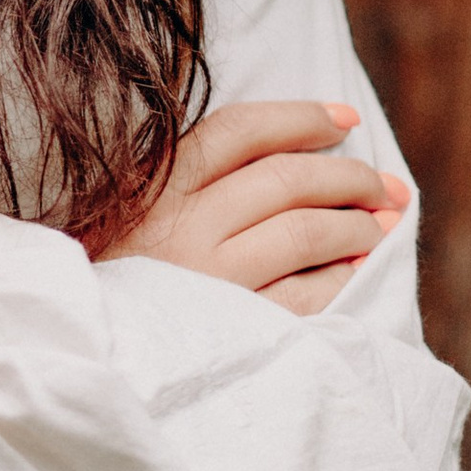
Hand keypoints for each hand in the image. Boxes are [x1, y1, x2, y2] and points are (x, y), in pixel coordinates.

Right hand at [96, 99, 409, 316]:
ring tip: (382, 224)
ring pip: (305, 232)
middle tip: (385, 184)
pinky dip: (343, 276)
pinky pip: (308, 296)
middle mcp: (182, 226)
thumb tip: (299, 146)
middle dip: (349, 175)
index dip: (303, 117)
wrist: (85, 353)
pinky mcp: (233, 329)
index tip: (346, 119)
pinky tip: (358, 269)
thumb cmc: (122, 270)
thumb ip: (192, 175)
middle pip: (286, 179)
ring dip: (358, 225)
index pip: (241, 130)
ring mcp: (210, 280)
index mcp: (155, 185)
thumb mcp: (134, 207)